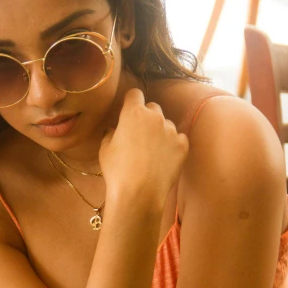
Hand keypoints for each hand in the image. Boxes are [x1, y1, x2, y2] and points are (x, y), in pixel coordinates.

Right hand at [99, 88, 188, 205]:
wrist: (139, 192)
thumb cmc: (117, 171)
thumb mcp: (105, 149)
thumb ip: (110, 134)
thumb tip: (114, 130)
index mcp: (133, 113)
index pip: (135, 94)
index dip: (131, 101)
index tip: (129, 109)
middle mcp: (155, 116)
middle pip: (153, 107)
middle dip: (147, 117)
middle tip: (139, 135)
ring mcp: (171, 130)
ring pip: (166, 124)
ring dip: (160, 132)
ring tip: (152, 152)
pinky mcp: (183, 145)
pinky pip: (179, 138)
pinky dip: (173, 145)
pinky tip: (164, 158)